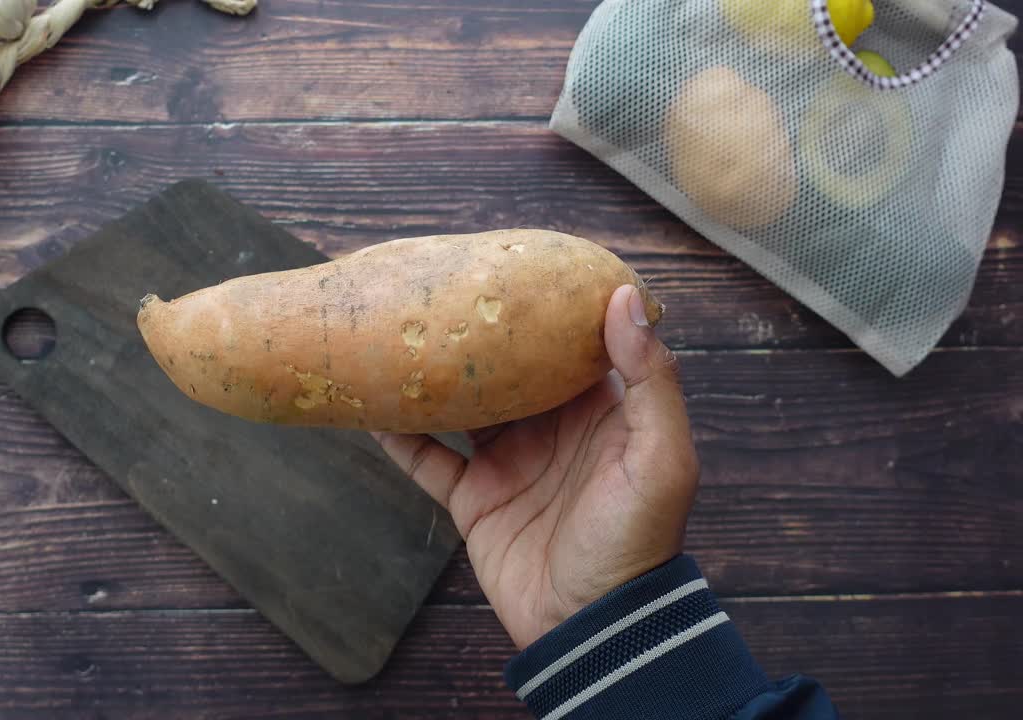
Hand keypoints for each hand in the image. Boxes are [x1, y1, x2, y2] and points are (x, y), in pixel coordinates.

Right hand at [373, 285, 698, 648]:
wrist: (591, 627)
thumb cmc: (636, 541)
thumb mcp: (661, 457)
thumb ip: (650, 378)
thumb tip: (625, 297)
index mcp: (597, 413)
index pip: (567, 347)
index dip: (542, 309)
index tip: (510, 267)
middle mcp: (549, 431)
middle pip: (506, 371)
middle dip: (477, 335)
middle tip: (438, 290)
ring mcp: (507, 464)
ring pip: (462, 408)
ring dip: (433, 377)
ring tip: (395, 335)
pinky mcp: (473, 500)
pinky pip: (429, 460)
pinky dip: (400, 436)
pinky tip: (370, 406)